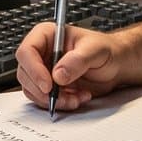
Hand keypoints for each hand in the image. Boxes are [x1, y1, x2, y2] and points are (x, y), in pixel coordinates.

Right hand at [14, 17, 141, 112]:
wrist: (116, 65)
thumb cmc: (106, 50)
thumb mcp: (95, 51)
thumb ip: (77, 61)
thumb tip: (58, 74)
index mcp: (47, 36)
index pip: (27, 52)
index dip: (33, 70)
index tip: (48, 85)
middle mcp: (42, 53)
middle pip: (25, 74)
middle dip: (44, 90)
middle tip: (63, 96)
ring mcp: (43, 71)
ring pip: (33, 90)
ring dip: (54, 100)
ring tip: (76, 97)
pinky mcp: (50, 87)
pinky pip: (44, 100)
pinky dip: (60, 104)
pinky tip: (78, 97)